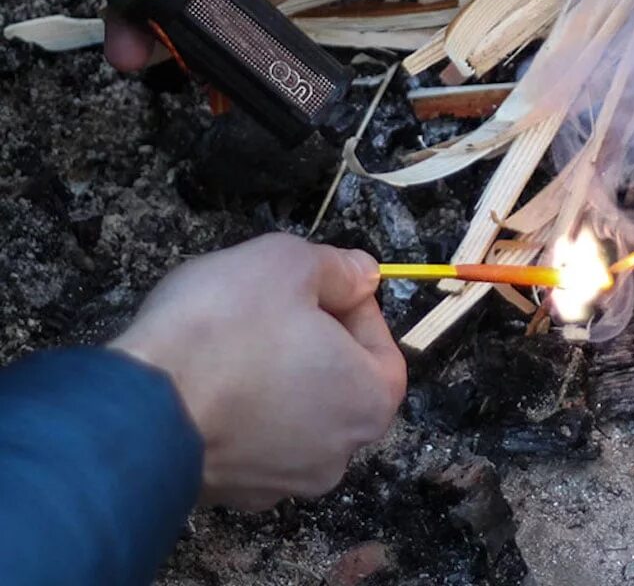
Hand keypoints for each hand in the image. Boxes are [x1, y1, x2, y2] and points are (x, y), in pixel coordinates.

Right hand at [111, 234, 405, 510]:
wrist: (133, 408)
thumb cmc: (223, 330)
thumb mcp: (289, 262)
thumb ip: (338, 267)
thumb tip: (362, 273)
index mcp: (369, 403)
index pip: (381, 346)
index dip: (351, 305)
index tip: (319, 283)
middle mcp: (337, 455)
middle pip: (337, 380)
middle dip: (310, 339)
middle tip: (273, 304)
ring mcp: (280, 482)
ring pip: (290, 409)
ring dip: (271, 372)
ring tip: (232, 336)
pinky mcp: (227, 491)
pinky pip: (245, 436)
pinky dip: (234, 407)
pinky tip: (206, 377)